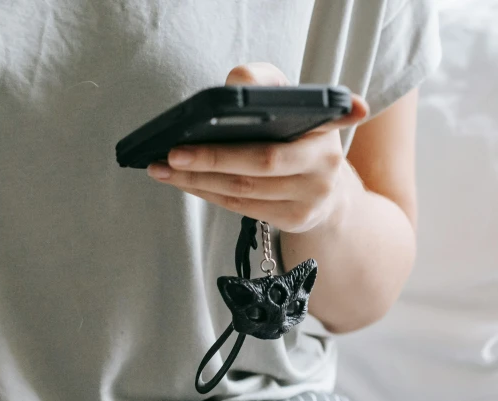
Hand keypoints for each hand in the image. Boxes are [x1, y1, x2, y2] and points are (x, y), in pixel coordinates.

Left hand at [146, 63, 368, 233]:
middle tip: (174, 153)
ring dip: (197, 179)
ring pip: (244, 189)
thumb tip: (235, 84)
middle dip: (213, 158)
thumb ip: (263, 84)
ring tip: (163, 168)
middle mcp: (325, 162)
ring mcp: (312, 195)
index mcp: (327, 125)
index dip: (334, 111)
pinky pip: (240, 206)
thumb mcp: (287, 105)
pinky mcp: (295, 219)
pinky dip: (206, 192)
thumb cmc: (293, 138)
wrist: (322, 189)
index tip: (324, 105)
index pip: (325, 113)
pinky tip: (182, 181)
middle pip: (262, 161)